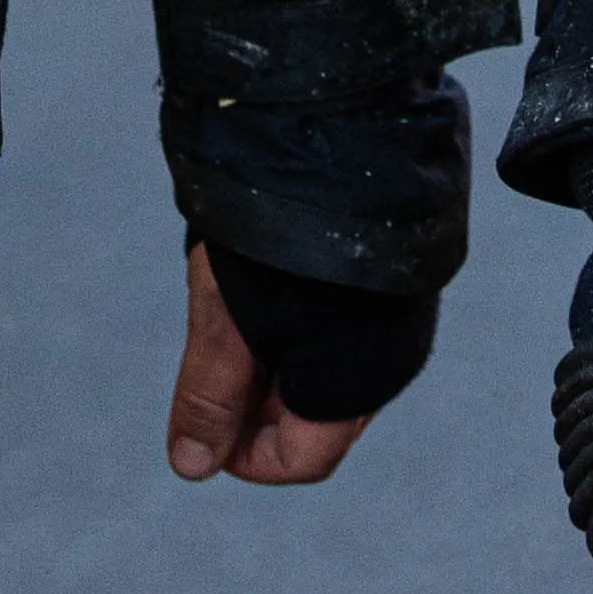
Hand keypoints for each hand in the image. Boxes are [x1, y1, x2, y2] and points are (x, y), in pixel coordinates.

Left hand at [165, 243, 379, 485]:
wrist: (336, 126)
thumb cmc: (275, 234)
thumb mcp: (224, 321)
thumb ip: (209, 397)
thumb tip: (189, 467)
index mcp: (354, 385)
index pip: (301, 460)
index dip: (243, 456)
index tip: (200, 426)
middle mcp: (392, 358)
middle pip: (318, 418)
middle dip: (257, 407)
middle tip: (207, 366)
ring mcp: (402, 314)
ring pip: (332, 370)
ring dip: (278, 364)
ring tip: (233, 314)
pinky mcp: (399, 275)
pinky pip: (351, 328)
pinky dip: (306, 327)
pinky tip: (269, 287)